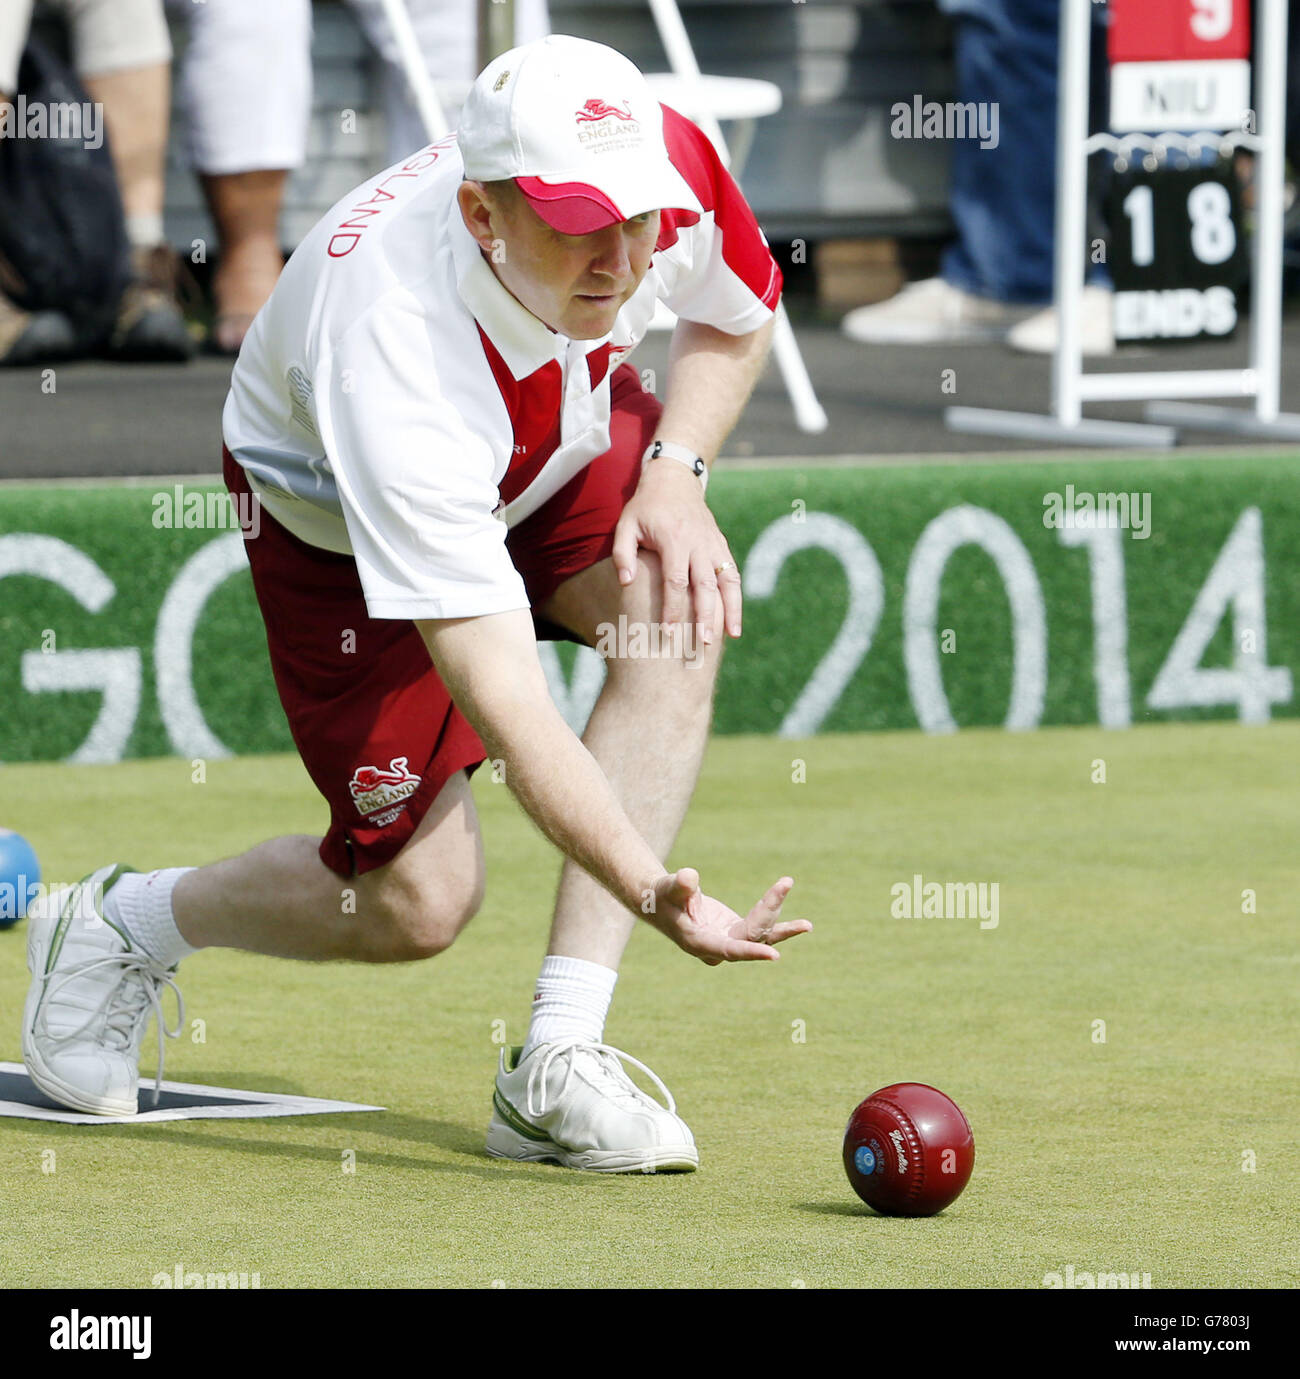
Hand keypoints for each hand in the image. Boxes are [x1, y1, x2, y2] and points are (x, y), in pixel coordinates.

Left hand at [610, 459, 741, 650]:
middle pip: (704, 586)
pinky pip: (732, 575)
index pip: (675, 581)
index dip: (673, 608)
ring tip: (728, 637)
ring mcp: (713, 545)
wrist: (675, 481)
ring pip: (726, 581)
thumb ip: (622, 554)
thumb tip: (626, 583)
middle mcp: (698, 543)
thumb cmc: (645, 508)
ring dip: (728, 610)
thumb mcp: (626, 525)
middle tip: (701, 643)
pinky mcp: (722, 546)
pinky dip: (736, 599)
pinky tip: (734, 624)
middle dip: (704, 616)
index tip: (669, 633)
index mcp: (673, 539)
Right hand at [649, 869, 811, 965]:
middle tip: (784, 883)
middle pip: (751, 935)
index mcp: (699, 942)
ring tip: (807, 925)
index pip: (730, 950)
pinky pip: (762, 930)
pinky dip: (779, 923)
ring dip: (782, 924)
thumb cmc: (662, 895)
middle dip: (770, 910)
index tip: (775, 955)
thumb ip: (679, 885)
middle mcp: (718, 948)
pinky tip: (802, 926)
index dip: (752, 952)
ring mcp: (729, 942)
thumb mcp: (668, 888)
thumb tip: (689, 877)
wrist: (663, 903)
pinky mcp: (737, 933)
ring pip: (761, 935)